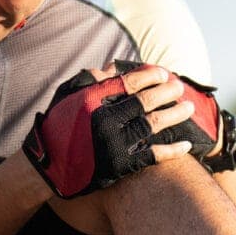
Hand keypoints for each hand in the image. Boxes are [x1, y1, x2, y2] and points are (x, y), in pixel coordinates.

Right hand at [22, 62, 195, 197]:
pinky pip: (153, 155)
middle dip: (167, 91)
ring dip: (175, 115)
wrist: (46, 167)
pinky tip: (187, 146)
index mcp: (92, 99)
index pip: (130, 81)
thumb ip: (91, 81)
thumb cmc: (57, 126)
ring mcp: (114, 143)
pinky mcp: (120, 165)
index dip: (151, 75)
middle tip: (180, 87)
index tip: (164, 73)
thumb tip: (116, 67)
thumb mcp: (68, 97)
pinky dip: (172, 151)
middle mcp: (105, 119)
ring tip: (189, 107)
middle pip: (146, 101)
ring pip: (153, 124)